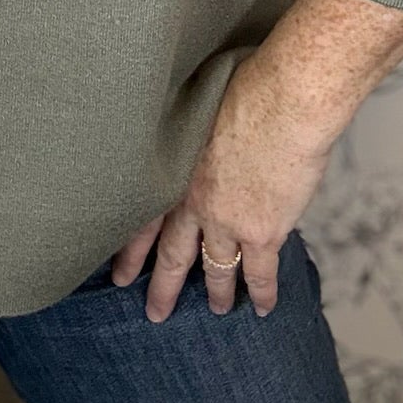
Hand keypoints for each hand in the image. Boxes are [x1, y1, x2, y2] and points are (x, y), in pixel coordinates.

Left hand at [109, 53, 336, 323]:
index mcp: (176, 171)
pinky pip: (259, 273)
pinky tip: (261, 308)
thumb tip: (197, 146)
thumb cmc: (245, 89)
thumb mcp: (201, 112)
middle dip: (162, 287)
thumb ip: (195, 140)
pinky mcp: (263, 231)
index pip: (143, 220)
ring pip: (215, 269)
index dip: (131, 249)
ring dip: (215, 292)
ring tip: (214, 311)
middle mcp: (195, 202)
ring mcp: (228, 221)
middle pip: (172, 254)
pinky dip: (260, 293)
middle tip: (154, 314)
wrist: (284, 102)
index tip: (118, 275)